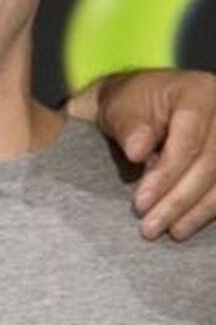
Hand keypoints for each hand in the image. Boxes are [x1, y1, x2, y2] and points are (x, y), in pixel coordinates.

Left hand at [69, 69, 215, 239]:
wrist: (140, 104)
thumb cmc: (128, 104)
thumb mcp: (118, 107)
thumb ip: (128, 126)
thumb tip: (138, 151)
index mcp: (197, 92)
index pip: (189, 140)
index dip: (166, 175)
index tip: (141, 203)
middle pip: (210, 163)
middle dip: (179, 200)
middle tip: (150, 226)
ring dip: (197, 211)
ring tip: (170, 232)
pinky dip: (208, 208)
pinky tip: (188, 224)